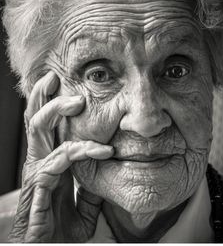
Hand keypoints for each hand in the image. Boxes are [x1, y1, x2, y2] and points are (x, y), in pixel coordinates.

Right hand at [8, 71, 113, 241]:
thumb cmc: (60, 228)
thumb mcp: (83, 203)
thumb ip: (91, 184)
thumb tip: (104, 168)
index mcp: (49, 161)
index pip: (45, 126)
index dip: (49, 104)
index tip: (65, 87)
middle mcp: (40, 161)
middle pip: (35, 120)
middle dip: (42, 96)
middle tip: (54, 77)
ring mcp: (39, 171)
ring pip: (39, 130)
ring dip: (56, 110)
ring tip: (77, 100)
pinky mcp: (41, 186)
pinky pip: (60, 159)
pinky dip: (82, 150)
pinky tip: (102, 149)